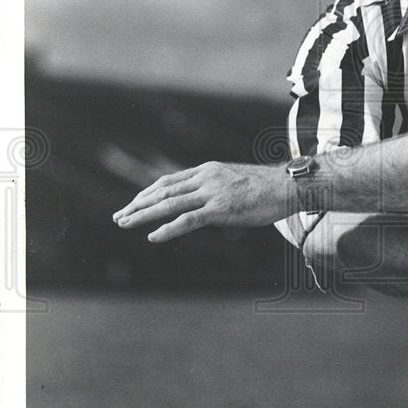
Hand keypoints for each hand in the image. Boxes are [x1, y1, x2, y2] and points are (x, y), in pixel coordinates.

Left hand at [112, 161, 288, 241]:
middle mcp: (205, 178)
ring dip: (142, 214)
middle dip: (137, 204)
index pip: (169, 181)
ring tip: (124, 223)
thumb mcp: (237, 183)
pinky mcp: (220, 209)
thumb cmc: (268, 188)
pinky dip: (167, 229)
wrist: (288, 186)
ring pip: (169, 203)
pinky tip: (152, 237)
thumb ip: (218, 191)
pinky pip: (188, 220)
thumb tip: (209, 205)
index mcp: (208, 170)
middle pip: (162, 190)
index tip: (133, 204)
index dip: (147, 193)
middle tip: (118, 216)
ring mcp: (212, 192)